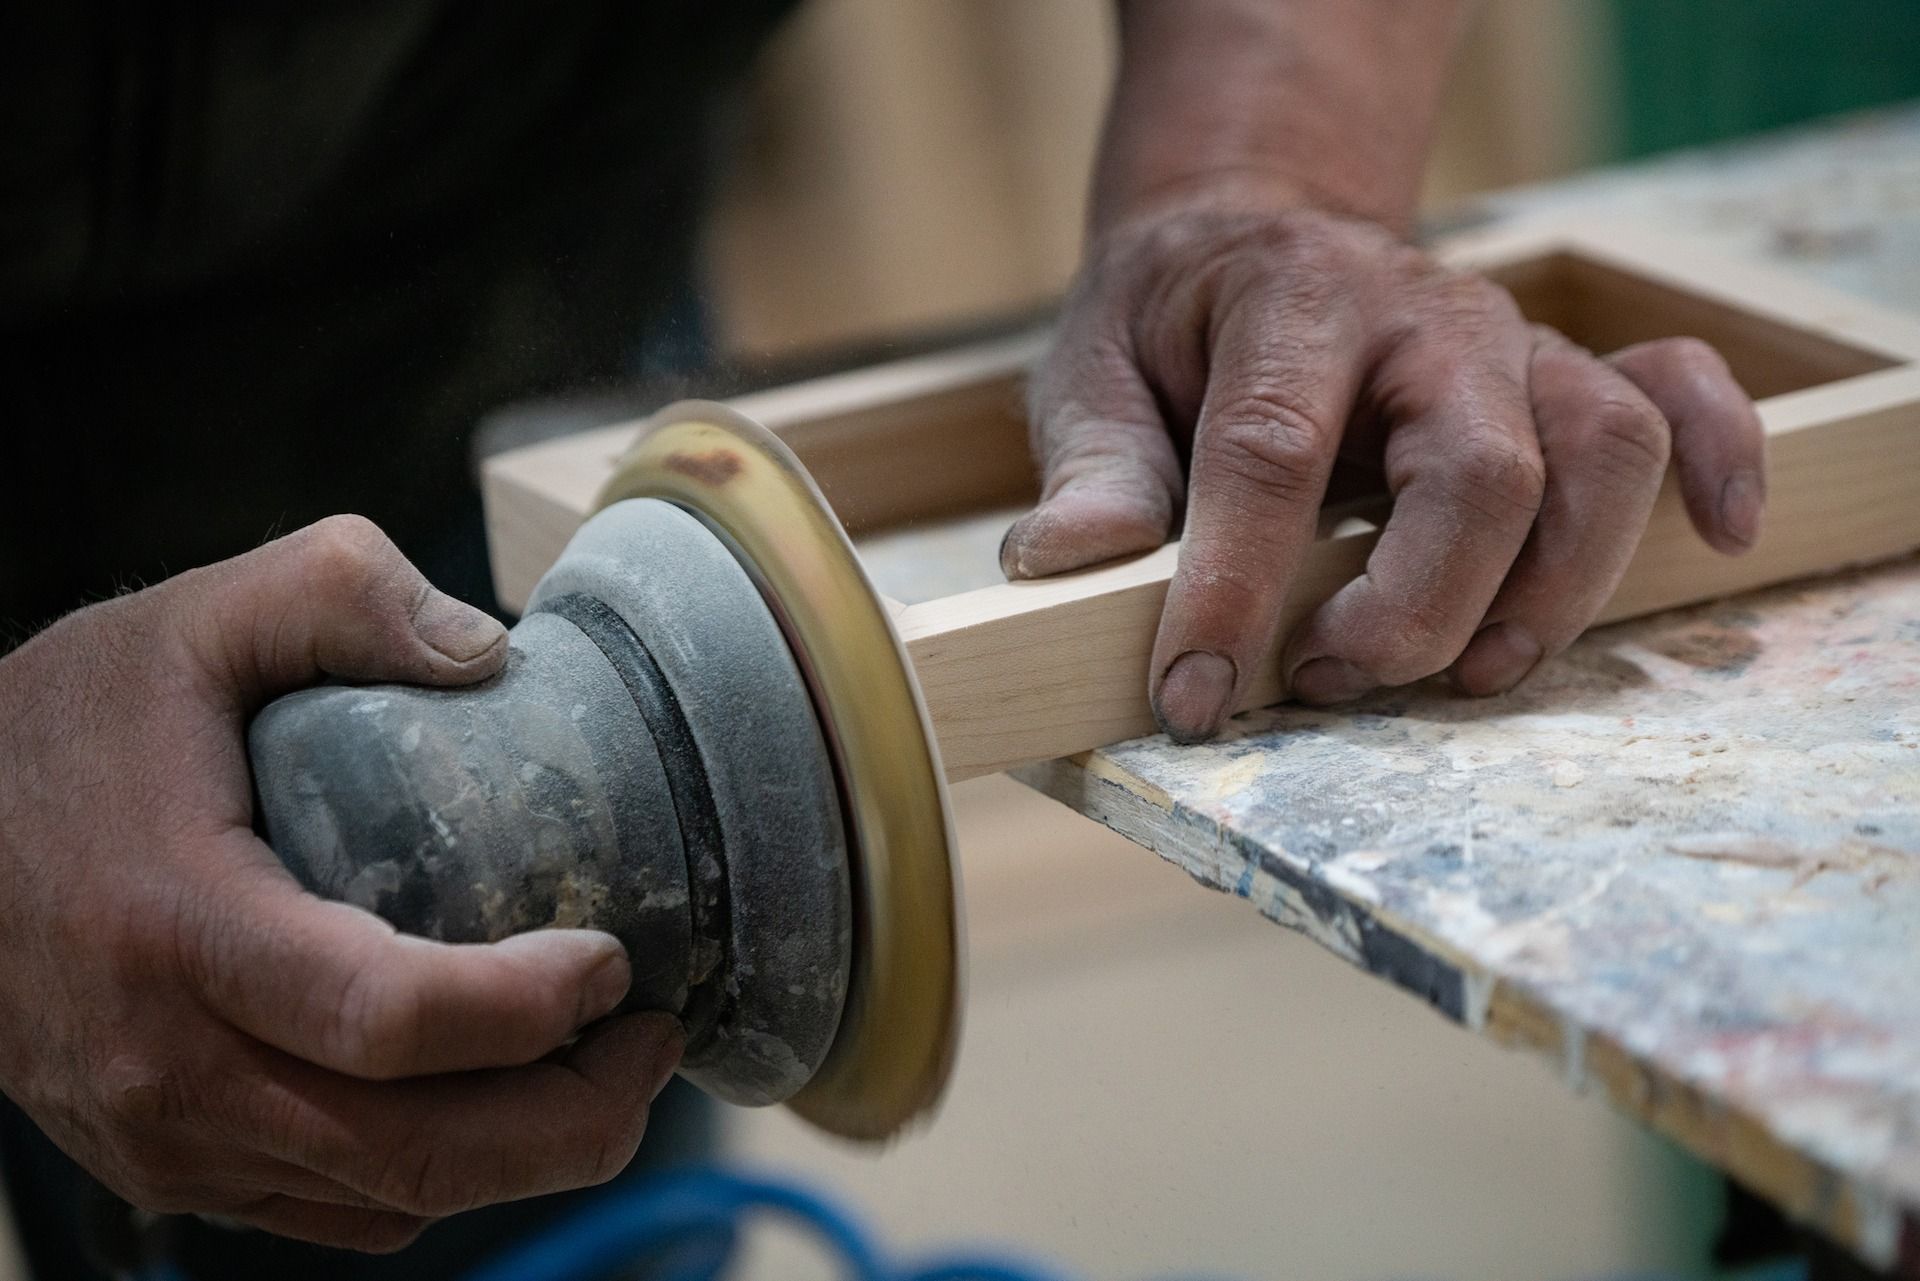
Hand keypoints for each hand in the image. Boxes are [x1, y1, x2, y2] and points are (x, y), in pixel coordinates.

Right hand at [0, 516, 683, 1251]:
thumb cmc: (63, 730)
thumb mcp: (194, 617)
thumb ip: (341, 592)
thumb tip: (494, 651)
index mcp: (178, 927)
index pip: (383, 1018)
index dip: (524, 1009)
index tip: (614, 961)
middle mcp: (169, 1068)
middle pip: (412, 1150)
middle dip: (572, 1117)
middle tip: (654, 1042)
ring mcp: (164, 1139)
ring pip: (388, 1197)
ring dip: (528, 1154)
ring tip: (611, 1068)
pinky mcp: (169, 1169)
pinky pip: (339, 1209)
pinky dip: (443, 1172)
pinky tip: (499, 1099)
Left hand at [1003, 195, 1765, 740]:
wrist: (1251, 238)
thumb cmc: (1171, 325)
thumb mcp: (1092, 372)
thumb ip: (1094, 467)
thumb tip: (1066, 566)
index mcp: (1289, 304)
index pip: (1273, 456)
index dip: (1235, 593)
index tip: (1196, 701)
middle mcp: (1424, 316)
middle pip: (1479, 471)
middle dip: (1413, 612)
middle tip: (1330, 685)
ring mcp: (1509, 342)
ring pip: (1600, 453)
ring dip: (1547, 591)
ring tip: (1461, 677)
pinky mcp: (1560, 372)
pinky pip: (1680, 393)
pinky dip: (1719, 461)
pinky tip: (1718, 537)